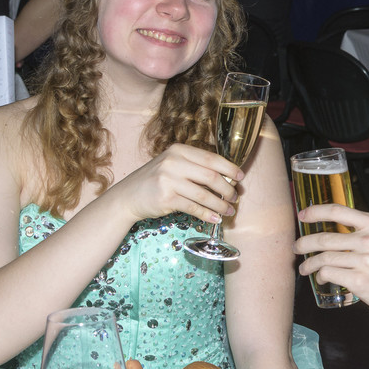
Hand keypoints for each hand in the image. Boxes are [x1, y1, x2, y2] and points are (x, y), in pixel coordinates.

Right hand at [109, 143, 243, 223]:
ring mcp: (169, 180)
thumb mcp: (173, 165)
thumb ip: (195, 167)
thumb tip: (226, 178)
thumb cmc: (156, 180)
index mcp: (179, 150)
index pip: (211, 158)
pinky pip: (194, 208)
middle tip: (235, 197)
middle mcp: (174, 162)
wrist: (128, 196)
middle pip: (211, 176)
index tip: (240, 177)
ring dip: (220, 205)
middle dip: (228, 189)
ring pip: (204, 195)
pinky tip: (216, 218)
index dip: (229, 168)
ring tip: (229, 210)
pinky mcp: (166, 198)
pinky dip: (207, 214)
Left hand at [293, 204, 368, 325]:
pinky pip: (329, 274)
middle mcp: (368, 239)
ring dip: (309, 264)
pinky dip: (320, 276)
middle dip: (304, 243)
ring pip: (323, 257)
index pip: (337, 210)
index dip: (315, 212)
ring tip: (305, 268)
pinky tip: (321, 279)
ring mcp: (364, 260)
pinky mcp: (359, 280)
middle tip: (297, 247)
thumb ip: (364, 232)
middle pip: (324, 237)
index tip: (302, 215)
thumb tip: (336, 230)